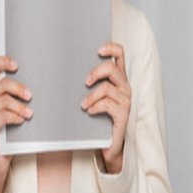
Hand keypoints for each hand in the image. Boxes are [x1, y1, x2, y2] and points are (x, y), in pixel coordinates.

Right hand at [0, 55, 30, 192]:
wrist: (3, 154)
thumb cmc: (16, 128)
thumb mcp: (20, 108)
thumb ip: (27, 95)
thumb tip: (50, 81)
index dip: (4, 61)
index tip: (17, 65)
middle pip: (2, 83)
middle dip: (19, 87)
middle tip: (31, 95)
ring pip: (4, 101)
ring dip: (20, 106)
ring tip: (30, 113)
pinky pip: (1, 117)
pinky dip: (14, 117)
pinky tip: (22, 120)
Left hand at [83, 42, 131, 173]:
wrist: (109, 144)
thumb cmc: (98, 119)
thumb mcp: (95, 98)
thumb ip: (89, 85)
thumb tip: (67, 72)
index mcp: (119, 79)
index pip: (121, 55)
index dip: (111, 48)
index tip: (98, 50)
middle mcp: (125, 87)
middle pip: (112, 68)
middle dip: (95, 72)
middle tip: (85, 82)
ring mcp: (125, 100)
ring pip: (106, 88)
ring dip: (91, 96)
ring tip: (83, 104)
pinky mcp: (123, 113)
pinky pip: (107, 104)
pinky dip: (95, 107)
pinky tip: (89, 112)